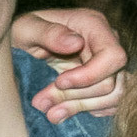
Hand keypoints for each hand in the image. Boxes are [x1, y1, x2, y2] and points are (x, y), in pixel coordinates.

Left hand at [12, 7, 127, 120]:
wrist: (23, 42)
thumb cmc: (24, 30)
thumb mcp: (26, 28)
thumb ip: (48, 33)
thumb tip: (76, 43)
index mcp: (93, 24)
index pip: (113, 56)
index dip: (89, 76)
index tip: (59, 82)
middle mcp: (107, 43)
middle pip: (110, 82)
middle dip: (75, 96)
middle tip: (41, 102)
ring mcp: (108, 63)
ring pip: (112, 97)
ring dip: (79, 107)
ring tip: (50, 112)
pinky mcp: (104, 79)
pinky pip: (110, 104)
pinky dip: (86, 110)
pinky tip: (63, 109)